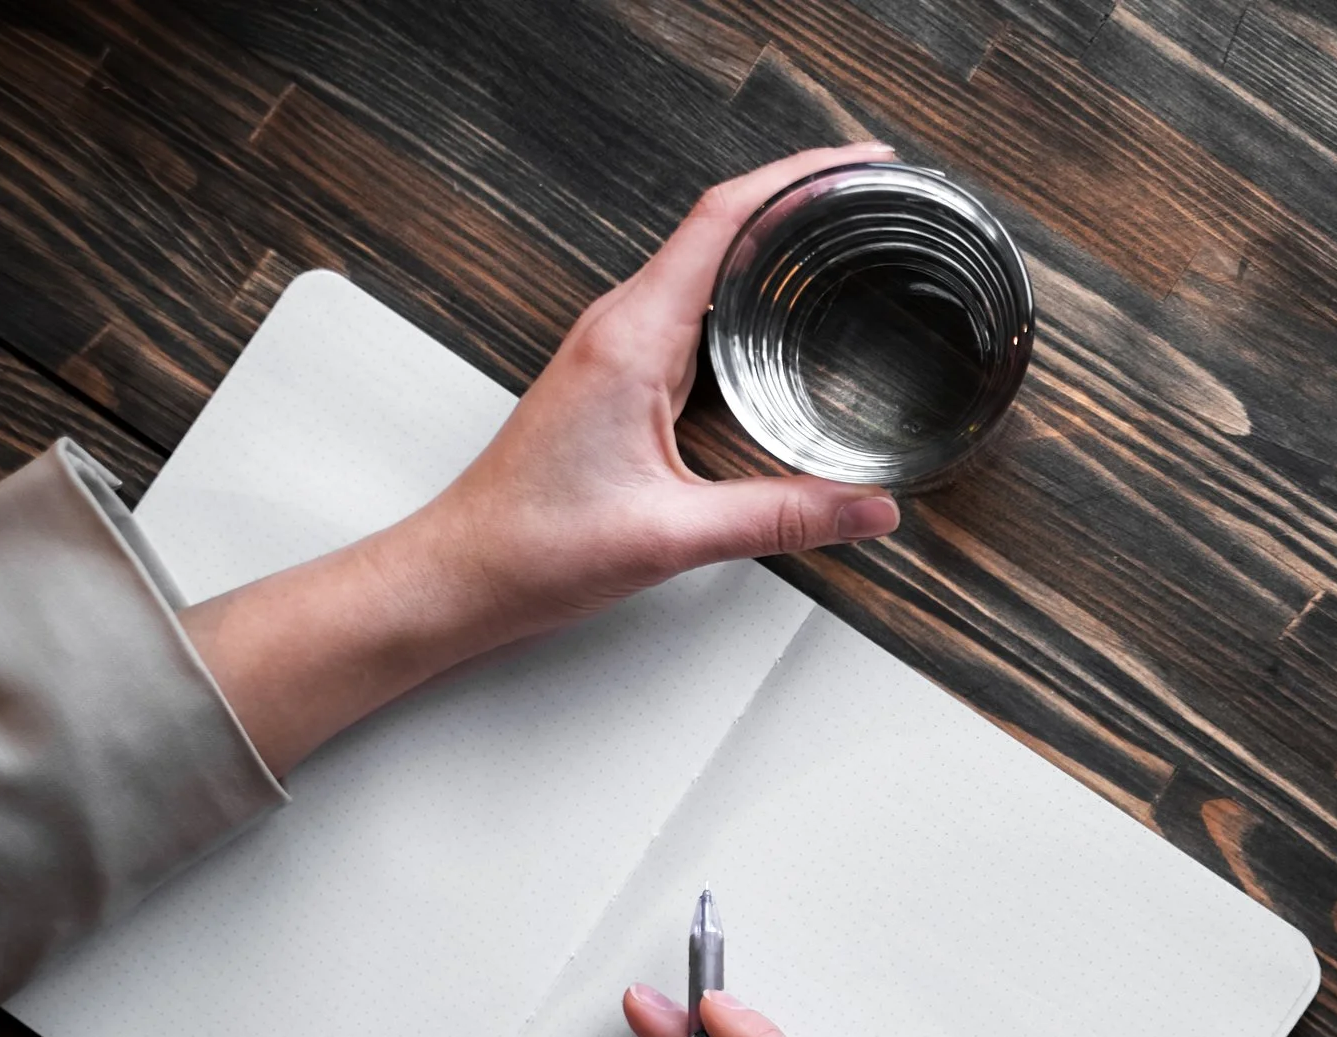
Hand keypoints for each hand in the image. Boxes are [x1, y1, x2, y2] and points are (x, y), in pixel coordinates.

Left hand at [418, 142, 903, 635]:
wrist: (465, 573)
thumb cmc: (536, 544)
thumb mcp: (675, 535)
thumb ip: (783, 518)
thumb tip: (871, 505)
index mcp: (631, 338)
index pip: (723, 219)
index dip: (796, 176)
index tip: (859, 162)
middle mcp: (620, 326)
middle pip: (720, 224)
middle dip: (798, 196)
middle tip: (871, 194)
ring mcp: (615, 345)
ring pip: (705, 263)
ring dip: (771, 239)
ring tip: (841, 234)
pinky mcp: (618, 373)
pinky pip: (692, 307)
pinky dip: (746, 289)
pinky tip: (781, 311)